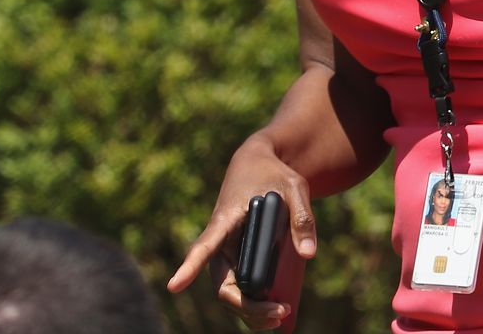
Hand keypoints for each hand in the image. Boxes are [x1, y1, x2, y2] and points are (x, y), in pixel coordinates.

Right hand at [169, 133, 318, 329]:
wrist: (259, 165)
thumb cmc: (273, 173)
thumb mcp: (293, 186)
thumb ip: (301, 217)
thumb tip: (308, 255)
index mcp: (224, 219)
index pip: (203, 246)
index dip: (189, 267)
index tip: (174, 286)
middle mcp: (220, 242)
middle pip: (223, 283)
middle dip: (246, 305)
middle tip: (280, 312)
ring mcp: (228, 253)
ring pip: (231, 291)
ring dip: (251, 311)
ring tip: (281, 317)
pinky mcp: (239, 258)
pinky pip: (242, 287)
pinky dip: (255, 304)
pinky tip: (275, 314)